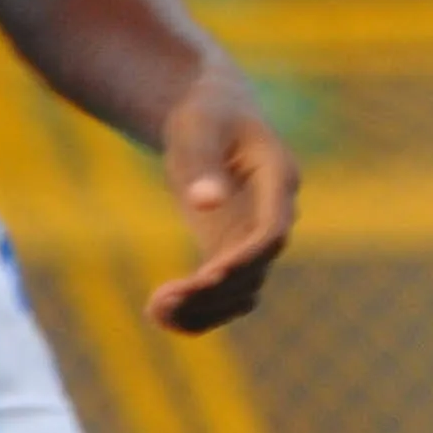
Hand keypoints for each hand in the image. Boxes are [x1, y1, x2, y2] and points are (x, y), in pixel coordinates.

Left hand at [147, 69, 296, 334]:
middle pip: (256, 269)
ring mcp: (252, 237)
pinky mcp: (229, 250)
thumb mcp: (198, 130)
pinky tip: (160, 317)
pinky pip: (223, 292)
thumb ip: (203, 164)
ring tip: (155, 312)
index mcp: (277, 180)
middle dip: (214, 290)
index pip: (273, 231)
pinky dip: (198, 311)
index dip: (247, 257)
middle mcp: (273, 216)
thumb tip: (205, 203)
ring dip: (205, 308)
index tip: (209, 275)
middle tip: (162, 300)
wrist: (214, 116)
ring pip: (242, 290)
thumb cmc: (206, 115)